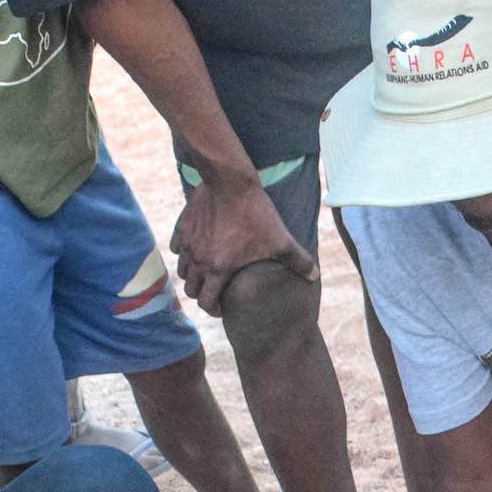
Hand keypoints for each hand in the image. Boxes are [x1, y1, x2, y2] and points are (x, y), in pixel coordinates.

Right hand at [171, 171, 317, 315]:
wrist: (230, 181)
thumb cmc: (254, 213)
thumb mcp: (280, 240)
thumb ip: (298, 260)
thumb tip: (315, 276)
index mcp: (218, 269)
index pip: (206, 303)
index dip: (214, 310)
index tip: (222, 308)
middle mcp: (197, 260)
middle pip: (190, 290)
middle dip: (201, 294)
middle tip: (214, 292)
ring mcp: (187, 243)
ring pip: (182, 270)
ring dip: (192, 275)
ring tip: (205, 272)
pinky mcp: (182, 227)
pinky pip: (176, 248)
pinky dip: (184, 252)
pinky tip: (196, 248)